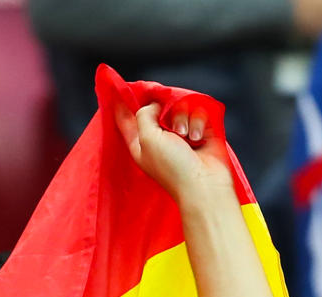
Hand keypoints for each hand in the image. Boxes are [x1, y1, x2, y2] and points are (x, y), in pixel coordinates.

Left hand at [116, 102, 233, 204]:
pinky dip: (198, 122)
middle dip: (162, 105)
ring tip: (185, 136)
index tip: (118, 87)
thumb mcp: (147, 139)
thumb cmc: (173, 167)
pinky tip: (198, 138)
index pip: (126, 120)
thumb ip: (144, 114)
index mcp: (140, 143)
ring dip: (183, 117)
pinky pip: (197, 111)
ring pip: (179, 105)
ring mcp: (180, 133)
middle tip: (165, 109)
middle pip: (156, 106)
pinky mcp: (200, 130)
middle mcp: (159, 137)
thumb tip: (154, 103)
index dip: (122, 103)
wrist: (204, 184)